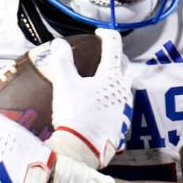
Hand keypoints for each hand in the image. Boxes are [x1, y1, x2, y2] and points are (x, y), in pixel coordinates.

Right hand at [31, 29, 132, 168]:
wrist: (83, 149)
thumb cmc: (75, 113)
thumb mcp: (64, 84)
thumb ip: (62, 61)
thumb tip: (59, 43)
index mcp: (110, 76)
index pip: (114, 46)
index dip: (106, 34)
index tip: (97, 33)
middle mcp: (122, 89)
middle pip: (123, 65)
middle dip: (114, 57)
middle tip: (100, 56)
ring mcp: (123, 107)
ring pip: (123, 85)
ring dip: (114, 79)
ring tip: (99, 80)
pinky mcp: (120, 122)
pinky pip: (119, 103)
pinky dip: (110, 98)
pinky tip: (98, 103)